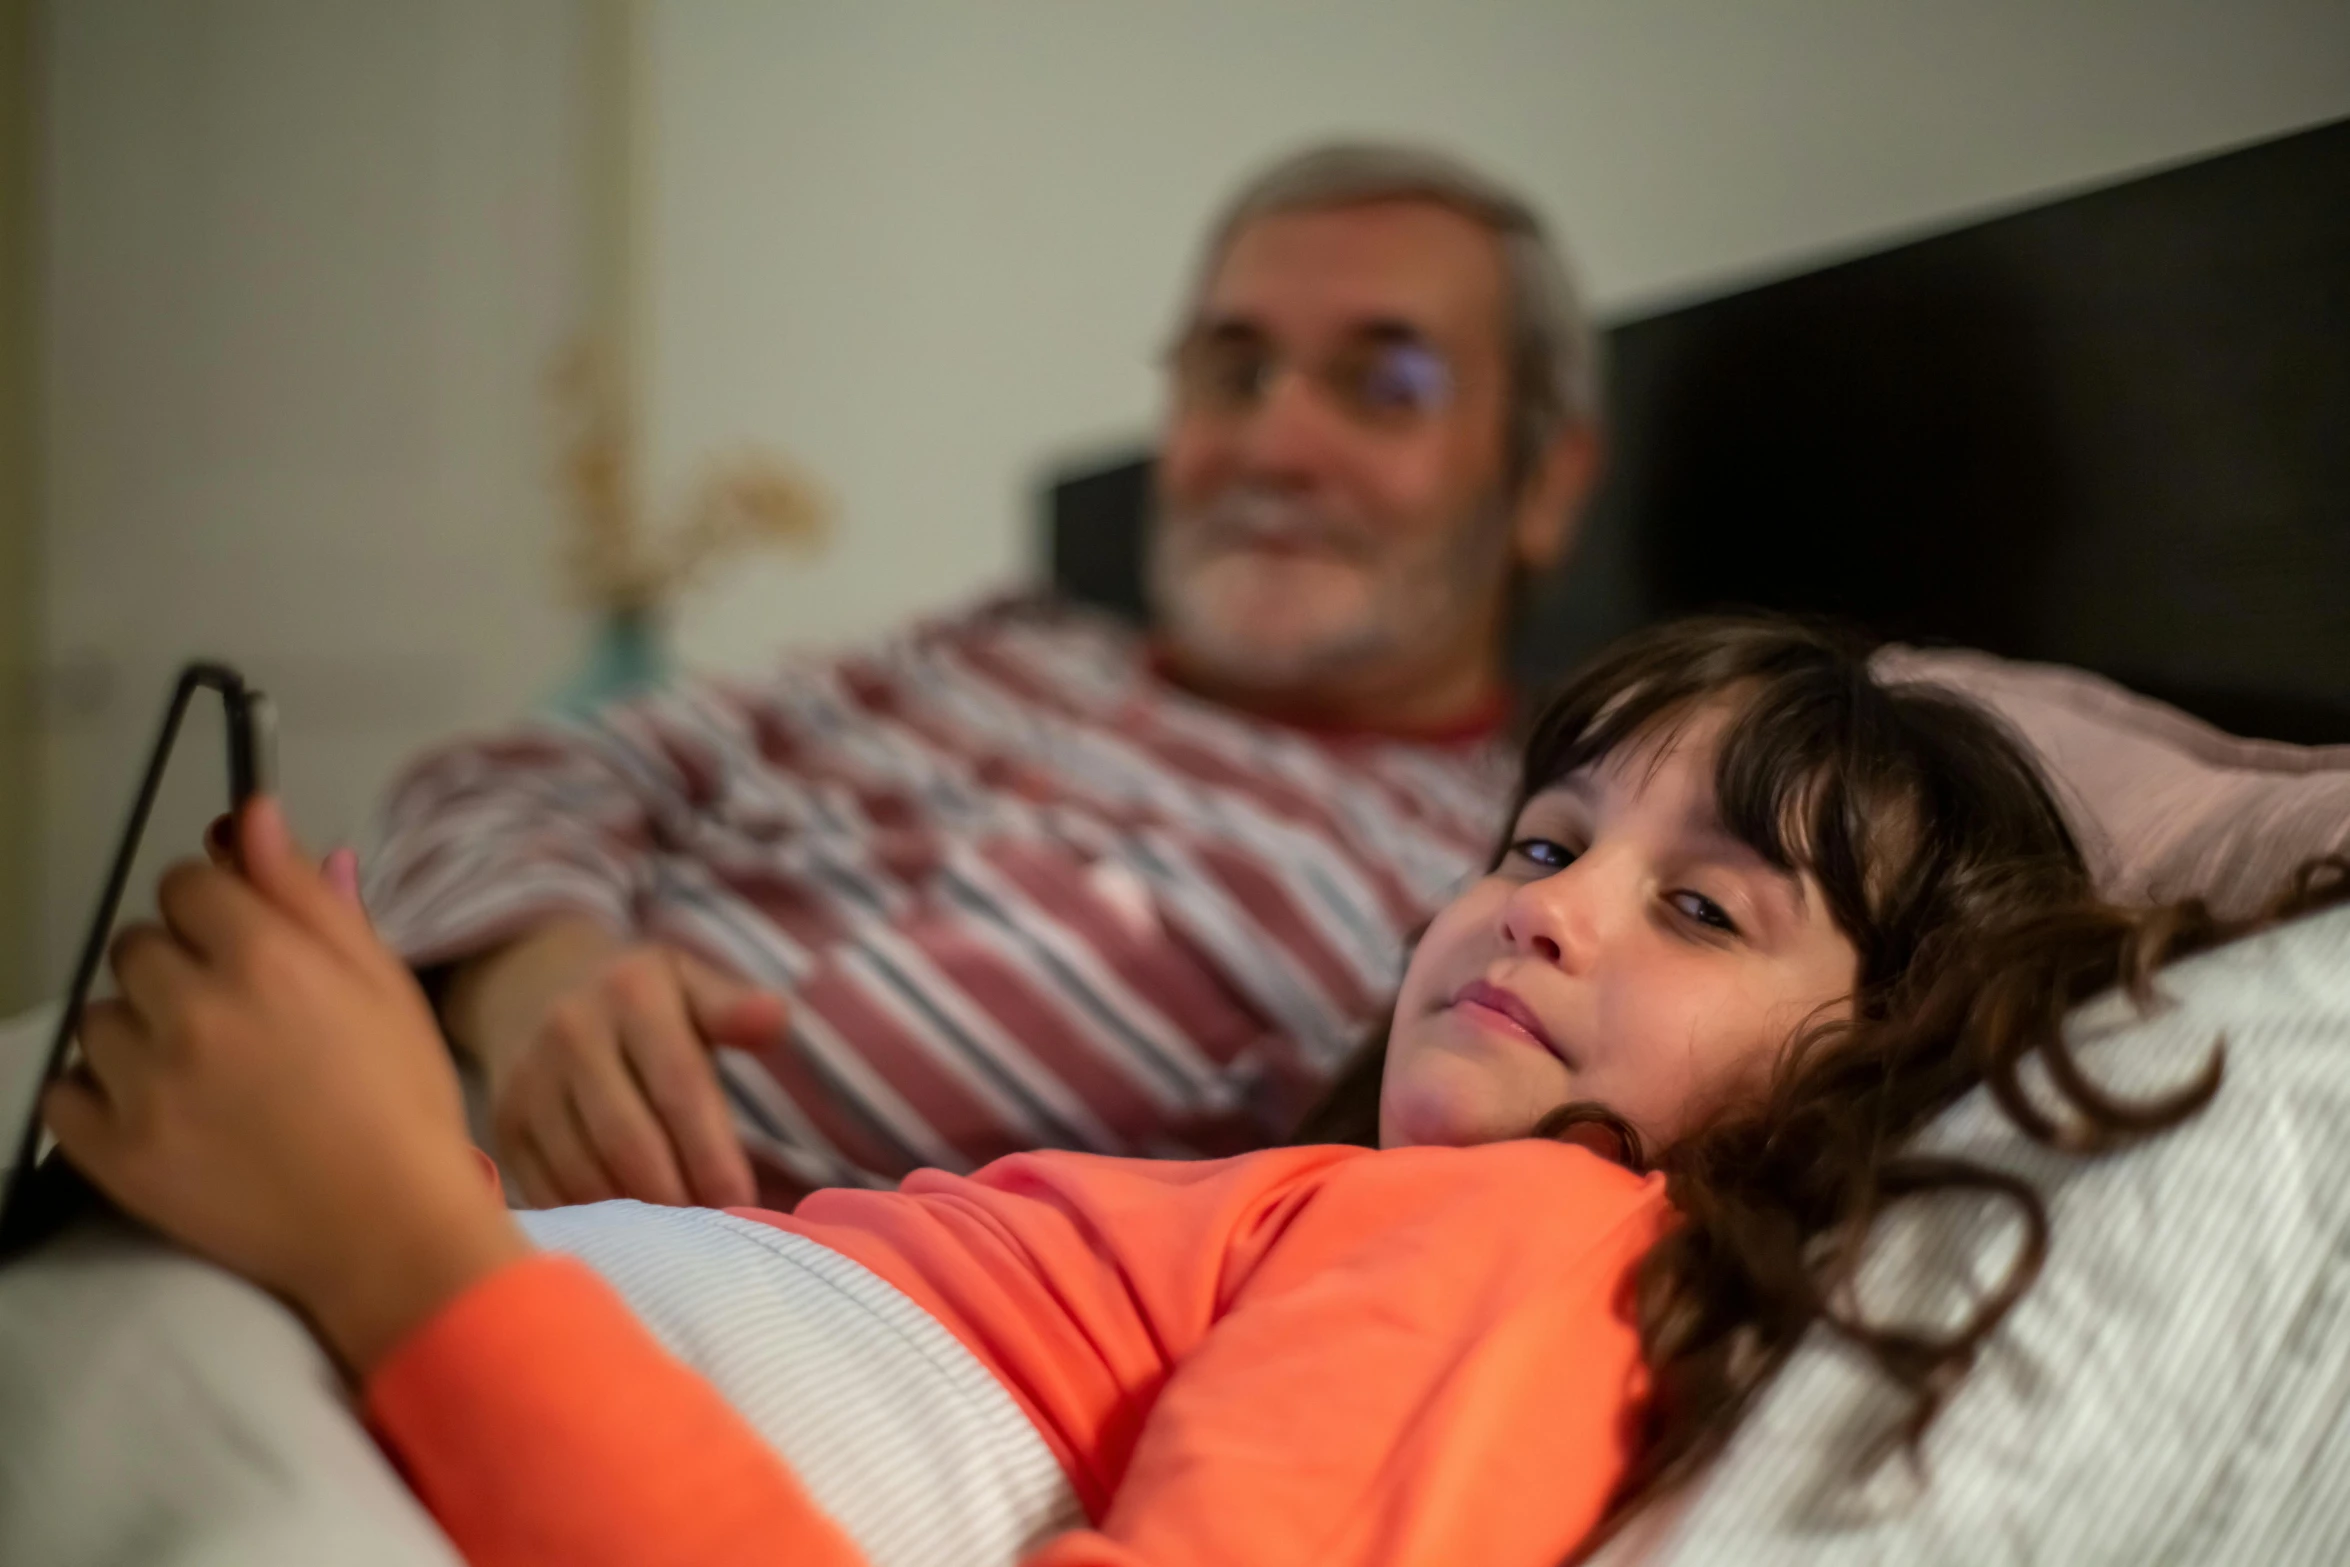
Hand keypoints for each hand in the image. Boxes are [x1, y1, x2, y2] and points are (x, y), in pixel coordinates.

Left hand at [43, 798, 528, 1376]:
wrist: (387, 1227)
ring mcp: (147, 1083)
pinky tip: (161, 1111)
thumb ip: (307, 897)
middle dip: (178, 970)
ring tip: (201, 1075)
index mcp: (267, 957)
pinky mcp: (114, 1152)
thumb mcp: (380, 984)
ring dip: (139, 1034)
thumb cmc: (400, 1100)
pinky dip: (100, 1097)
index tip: (243, 950)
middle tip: (235, 1023)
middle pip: (136, 946)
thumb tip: (249, 815)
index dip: (215, 912)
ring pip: (99, 1017)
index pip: (186, 884)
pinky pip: (63, 1092)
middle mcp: (196, 1009)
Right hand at [448, 924, 774, 1208]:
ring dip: (635, 1216)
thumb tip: (776, 1018)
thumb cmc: (640, 999)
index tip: (740, 1201)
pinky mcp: (503, 1123)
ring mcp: (528, 1080)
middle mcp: (571, 1033)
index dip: (711, 1151)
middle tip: (713, 1231)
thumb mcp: (690, 982)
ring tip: (677, 1239)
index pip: (680, 1086)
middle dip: (676, 1194)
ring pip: (585, 1170)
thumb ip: (733, 1007)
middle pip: (629, 1138)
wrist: (534, 986)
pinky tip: (628, 1233)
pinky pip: (547, 1187)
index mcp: (632, 993)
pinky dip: (593, 1217)